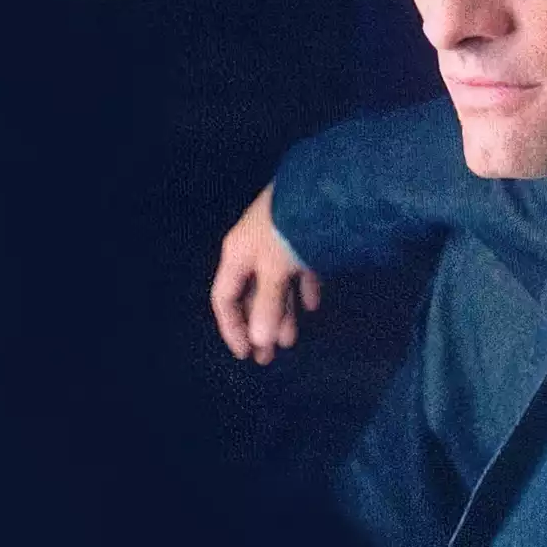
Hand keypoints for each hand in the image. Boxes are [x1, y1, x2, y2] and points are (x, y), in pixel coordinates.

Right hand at [210, 181, 321, 364]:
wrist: (322, 188)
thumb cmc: (288, 230)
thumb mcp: (275, 270)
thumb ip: (267, 304)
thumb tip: (260, 339)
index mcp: (237, 255)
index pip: (224, 298)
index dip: (232, 328)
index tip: (245, 354)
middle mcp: (253, 250)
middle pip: (251, 296)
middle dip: (259, 327)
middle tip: (269, 358)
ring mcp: (277, 243)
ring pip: (275, 286)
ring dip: (281, 313)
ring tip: (291, 340)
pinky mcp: (301, 238)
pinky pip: (298, 269)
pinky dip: (303, 288)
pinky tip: (313, 304)